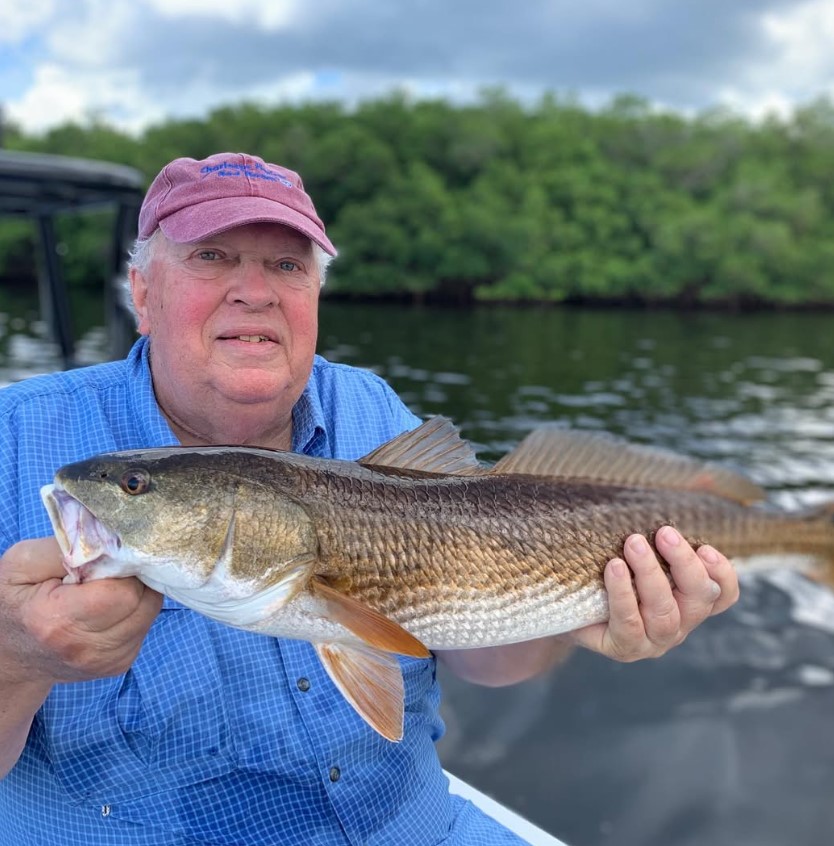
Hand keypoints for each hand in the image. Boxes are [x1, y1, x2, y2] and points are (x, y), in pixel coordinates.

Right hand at [0, 538, 162, 686]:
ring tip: (107, 586)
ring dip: (137, 592)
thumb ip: (66, 545)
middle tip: (108, 569)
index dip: (122, 566)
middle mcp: (87, 649)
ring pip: (150, 611)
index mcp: (58, 622)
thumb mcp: (22, 563)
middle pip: (142, 600)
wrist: (11, 654)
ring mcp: (107, 662)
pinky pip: (146, 624)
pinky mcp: (120, 665)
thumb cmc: (15, 601)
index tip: (106, 556)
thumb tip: (109, 535)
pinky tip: (110, 606)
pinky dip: (136, 609)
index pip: (123, 591)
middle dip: (133, 576)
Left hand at [568, 525, 737, 661]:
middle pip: (698, 599)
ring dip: (651, 575)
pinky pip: (629, 624)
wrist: (564, 598)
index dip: (722, 573)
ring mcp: (653, 640)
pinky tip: (613, 567)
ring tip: (633, 543)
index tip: (705, 547)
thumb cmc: (608, 563)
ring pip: (665, 614)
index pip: (723, 594)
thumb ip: (671, 511)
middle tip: (663, 532)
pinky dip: (623, 594)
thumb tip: (707, 475)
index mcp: (689, 600)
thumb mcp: (640, 536)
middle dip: (684, 564)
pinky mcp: (623, 648)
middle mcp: (678, 623)